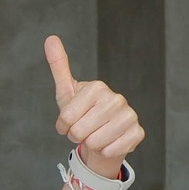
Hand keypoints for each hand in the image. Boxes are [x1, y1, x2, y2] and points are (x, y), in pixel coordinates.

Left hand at [46, 35, 143, 177]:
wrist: (102, 134)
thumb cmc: (82, 113)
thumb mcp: (66, 91)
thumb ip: (58, 66)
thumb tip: (50, 38)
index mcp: (97, 88)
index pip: (65, 118)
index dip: (63, 126)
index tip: (69, 122)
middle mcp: (116, 99)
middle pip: (78, 132)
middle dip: (76, 135)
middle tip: (83, 129)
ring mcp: (129, 115)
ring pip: (94, 143)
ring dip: (90, 144)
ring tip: (95, 134)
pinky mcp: (138, 133)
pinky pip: (109, 150)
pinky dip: (105, 151)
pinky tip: (108, 142)